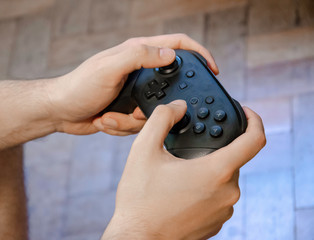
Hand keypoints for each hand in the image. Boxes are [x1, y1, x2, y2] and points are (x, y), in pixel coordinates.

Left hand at [46, 34, 218, 134]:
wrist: (60, 112)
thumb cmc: (78, 86)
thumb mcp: (109, 68)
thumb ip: (139, 57)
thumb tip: (170, 54)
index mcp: (137, 53)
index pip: (177, 45)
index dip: (199, 54)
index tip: (213, 69)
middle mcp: (139, 71)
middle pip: (169, 86)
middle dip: (159, 105)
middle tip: (139, 112)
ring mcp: (135, 93)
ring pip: (154, 111)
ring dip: (132, 120)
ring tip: (109, 116)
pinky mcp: (129, 111)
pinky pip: (140, 124)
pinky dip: (122, 126)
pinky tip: (105, 120)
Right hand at [102, 101, 265, 239]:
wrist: (137, 237)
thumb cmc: (140, 199)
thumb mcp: (143, 149)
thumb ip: (162, 118)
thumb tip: (178, 107)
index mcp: (216, 171)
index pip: (254, 140)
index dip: (254, 120)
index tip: (246, 113)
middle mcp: (227, 193)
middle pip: (232, 158)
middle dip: (213, 149)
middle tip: (187, 149)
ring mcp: (223, 210)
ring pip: (223, 178)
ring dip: (207, 169)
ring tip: (179, 172)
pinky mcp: (216, 223)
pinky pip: (217, 196)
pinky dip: (205, 188)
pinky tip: (181, 191)